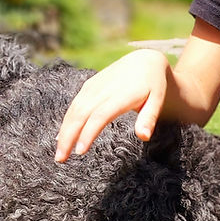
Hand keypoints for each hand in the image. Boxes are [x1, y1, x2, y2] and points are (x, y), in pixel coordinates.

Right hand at [55, 49, 169, 160]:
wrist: (144, 61)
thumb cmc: (153, 85)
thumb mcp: (158, 100)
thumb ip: (149, 118)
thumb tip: (144, 137)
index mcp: (120, 94)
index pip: (100, 116)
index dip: (88, 133)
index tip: (80, 151)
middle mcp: (103, 89)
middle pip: (81, 114)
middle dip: (68, 137)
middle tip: (60, 159)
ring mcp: (93, 87)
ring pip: (74, 110)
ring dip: (64, 131)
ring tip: (59, 154)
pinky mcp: (88, 86)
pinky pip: (74, 105)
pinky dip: (67, 121)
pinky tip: (62, 137)